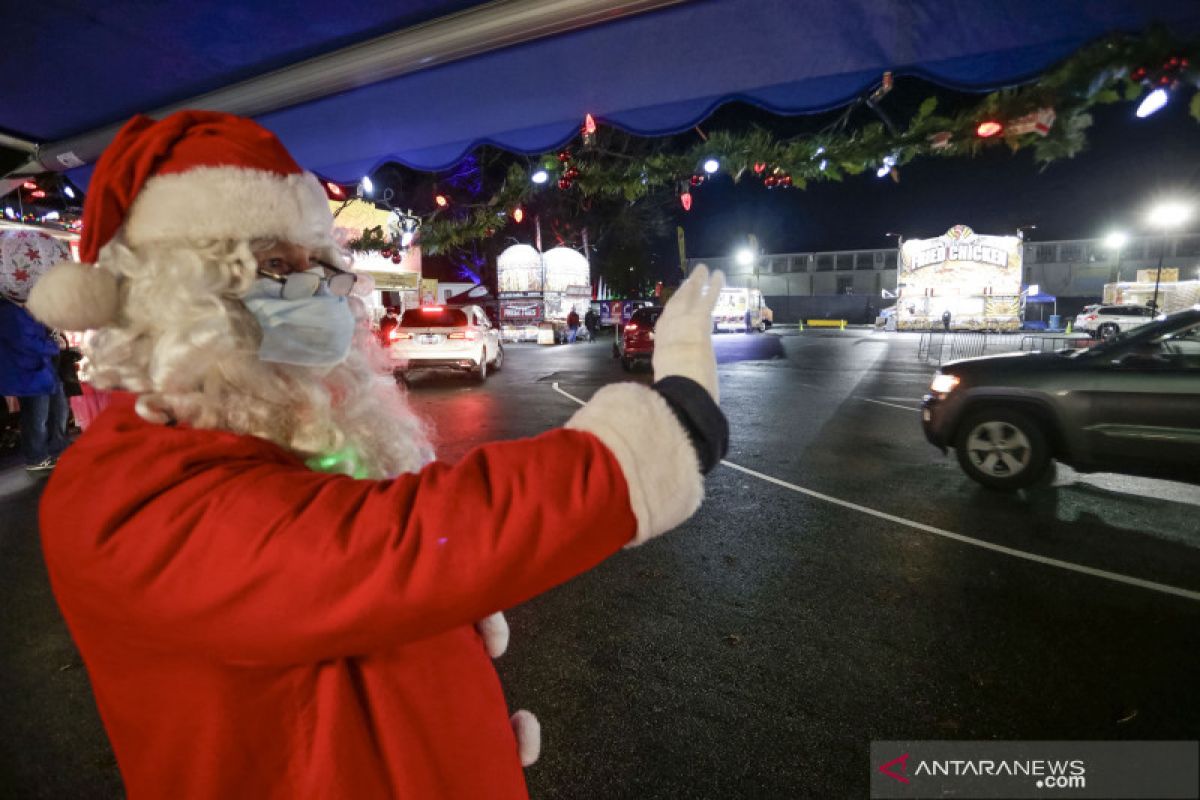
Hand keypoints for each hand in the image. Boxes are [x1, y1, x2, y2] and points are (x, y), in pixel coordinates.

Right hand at [652, 265, 724, 401]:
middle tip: (688, 282)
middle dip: (682, 293)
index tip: (673, 309)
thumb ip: (673, 388)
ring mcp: (683, 321)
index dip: (671, 317)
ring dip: (696, 283)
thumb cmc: (674, 393)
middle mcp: (669, 331)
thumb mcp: (670, 389)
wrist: (680, 385)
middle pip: (675, 306)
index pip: (666, 329)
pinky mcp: (699, 318)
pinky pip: (708, 297)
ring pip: (690, 297)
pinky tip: (718, 273)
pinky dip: (713, 285)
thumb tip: (674, 402)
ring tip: (702, 270)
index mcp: (661, 350)